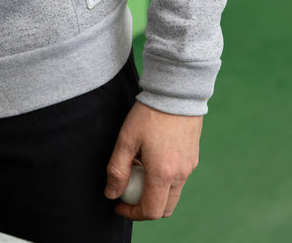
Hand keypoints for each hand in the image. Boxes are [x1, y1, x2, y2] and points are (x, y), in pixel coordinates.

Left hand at [104, 100, 202, 219]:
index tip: (119, 204)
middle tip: (128, 191)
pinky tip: (152, 157)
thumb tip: (112, 193)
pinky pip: (179, 178)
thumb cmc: (149, 114)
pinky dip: (165, 178)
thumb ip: (117, 170)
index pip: (151, 211)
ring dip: (155, 191)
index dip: (133, 213)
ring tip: (138, 168)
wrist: (176, 92)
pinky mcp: (193, 156)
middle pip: (165, 208)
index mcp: (163, 174)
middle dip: (145, 206)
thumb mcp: (126, 140)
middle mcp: (181, 174)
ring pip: (173, 193)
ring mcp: (190, 166)